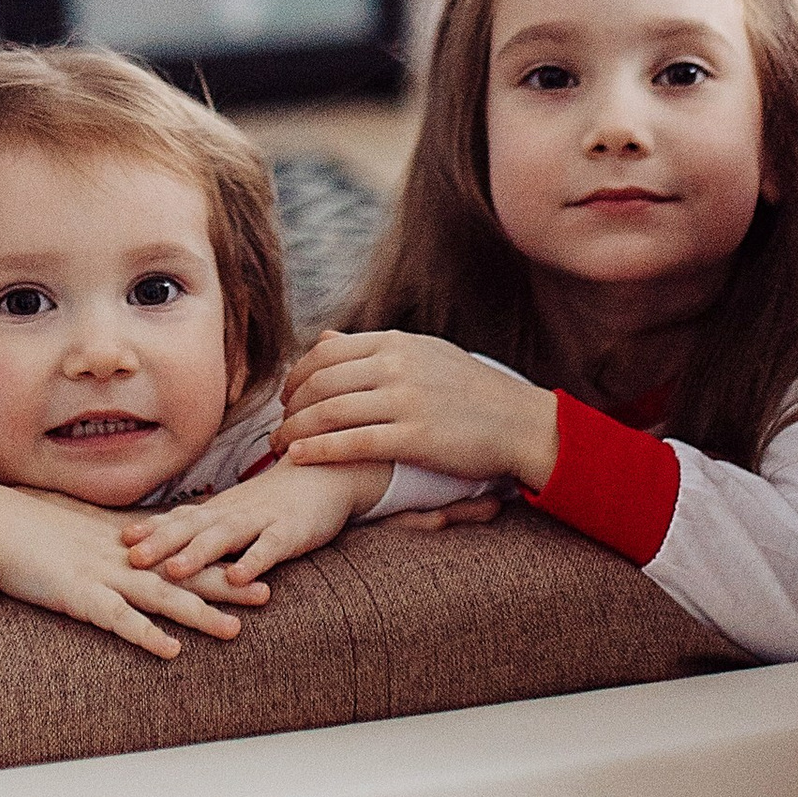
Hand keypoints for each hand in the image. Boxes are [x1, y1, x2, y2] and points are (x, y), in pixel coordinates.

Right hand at [0, 484, 260, 659]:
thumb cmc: (30, 525)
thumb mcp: (79, 524)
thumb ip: (111, 531)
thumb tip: (133, 534)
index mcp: (123, 541)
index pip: (180, 548)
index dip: (218, 555)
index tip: (254, 559)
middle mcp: (122, 557)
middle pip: (182, 572)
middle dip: (226, 582)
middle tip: (267, 591)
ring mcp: (102, 575)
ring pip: (161, 596)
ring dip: (199, 614)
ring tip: (235, 630)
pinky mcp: (79, 595)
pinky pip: (118, 620)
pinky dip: (145, 635)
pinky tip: (170, 650)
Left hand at [122, 457, 379, 587]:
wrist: (329, 473)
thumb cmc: (277, 499)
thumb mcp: (236, 510)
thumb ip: (204, 524)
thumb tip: (161, 540)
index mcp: (219, 510)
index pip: (179, 518)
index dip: (151, 528)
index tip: (120, 540)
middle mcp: (234, 512)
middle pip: (192, 527)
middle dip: (162, 543)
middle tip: (131, 558)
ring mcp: (262, 520)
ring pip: (225, 536)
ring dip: (199, 553)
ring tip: (174, 570)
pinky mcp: (292, 531)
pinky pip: (271, 547)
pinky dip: (254, 563)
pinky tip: (239, 580)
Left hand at [274, 333, 558, 496]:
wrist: (519, 422)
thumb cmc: (470, 392)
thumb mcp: (424, 355)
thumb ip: (373, 349)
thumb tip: (324, 339)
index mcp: (397, 343)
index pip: (326, 352)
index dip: (296, 375)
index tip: (285, 397)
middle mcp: (397, 366)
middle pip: (321, 382)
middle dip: (290, 406)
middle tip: (277, 426)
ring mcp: (407, 401)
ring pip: (330, 412)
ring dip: (296, 430)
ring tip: (280, 446)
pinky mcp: (415, 438)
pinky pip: (353, 443)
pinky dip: (319, 450)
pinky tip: (300, 458)